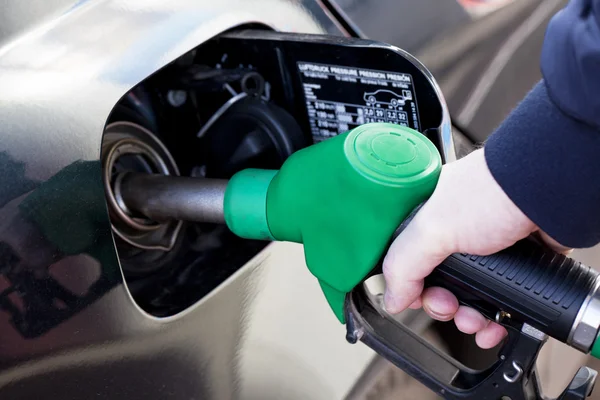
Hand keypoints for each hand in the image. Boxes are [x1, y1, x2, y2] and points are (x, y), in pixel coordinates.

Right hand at [382, 148, 569, 348]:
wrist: (552, 192)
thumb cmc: (494, 192)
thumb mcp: (433, 228)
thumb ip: (403, 265)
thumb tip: (392, 298)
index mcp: (430, 218)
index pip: (407, 260)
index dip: (410, 284)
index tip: (419, 297)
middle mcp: (457, 231)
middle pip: (437, 282)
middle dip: (442, 304)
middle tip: (450, 307)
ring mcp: (488, 247)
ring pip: (469, 295)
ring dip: (469, 317)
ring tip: (477, 320)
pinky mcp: (518, 262)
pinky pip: (500, 300)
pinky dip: (496, 318)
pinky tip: (495, 325)